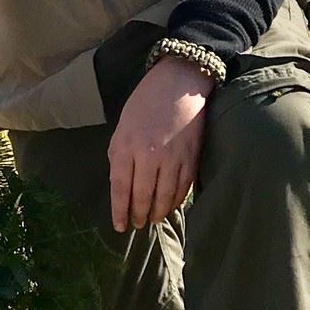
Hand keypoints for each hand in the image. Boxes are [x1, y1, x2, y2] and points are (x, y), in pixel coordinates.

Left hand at [107, 57, 213, 231]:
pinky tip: (169, 206)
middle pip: (142, 196)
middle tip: (137, 224)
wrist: (178, 83)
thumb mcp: (122, 127)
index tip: (120, 226)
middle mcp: (148, 155)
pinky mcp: (191, 157)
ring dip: (157, 213)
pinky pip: (182, 188)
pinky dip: (175, 201)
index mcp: (126, 146)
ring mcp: (172, 158)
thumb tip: (120, 185)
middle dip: (138, 215)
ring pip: (164, 197)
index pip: (120, 187)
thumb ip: (119, 155)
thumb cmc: (145, 103)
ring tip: (152, 220)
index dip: (119, 210)